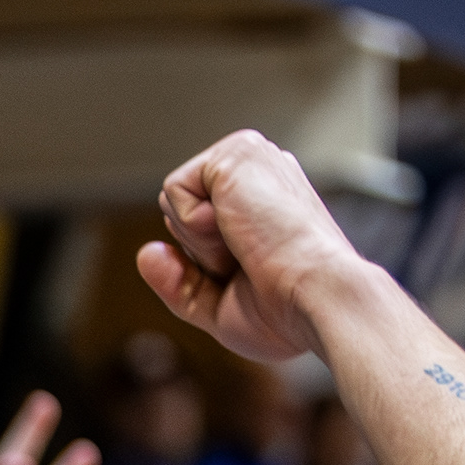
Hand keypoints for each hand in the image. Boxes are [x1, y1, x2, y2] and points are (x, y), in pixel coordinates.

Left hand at [138, 129, 372, 365]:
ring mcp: (250, 157)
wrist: (318, 300)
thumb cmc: (284, 312)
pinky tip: (239, 227)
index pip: (195, 225)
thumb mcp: (217, 306)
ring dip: (199, 240)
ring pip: (172, 202)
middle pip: (177, 213)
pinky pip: (173, 191)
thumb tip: (146, 252)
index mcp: (264, 198)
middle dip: (199, 251)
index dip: (206, 263)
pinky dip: (195, 225)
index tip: (253, 275)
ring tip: (248, 245)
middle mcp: (259, 171)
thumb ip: (179, 282)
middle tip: (249, 262)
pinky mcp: (236, 152)